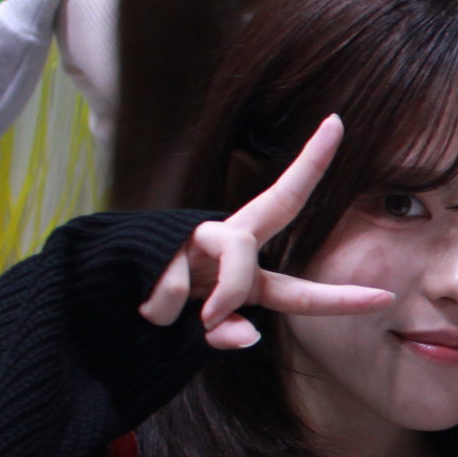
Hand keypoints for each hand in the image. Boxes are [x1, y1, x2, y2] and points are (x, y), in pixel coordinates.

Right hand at [138, 114, 393, 348]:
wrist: (93, 301)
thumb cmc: (157, 316)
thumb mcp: (198, 334)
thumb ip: (226, 335)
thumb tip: (247, 334)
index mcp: (247, 270)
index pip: (296, 268)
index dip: (329, 250)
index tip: (363, 205)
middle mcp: (231, 244)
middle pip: (280, 203)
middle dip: (310, 164)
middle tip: (337, 121)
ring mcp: (199, 238)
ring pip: (238, 265)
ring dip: (220, 306)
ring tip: (174, 319)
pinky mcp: (164, 241)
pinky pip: (178, 287)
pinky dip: (164, 313)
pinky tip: (142, 307)